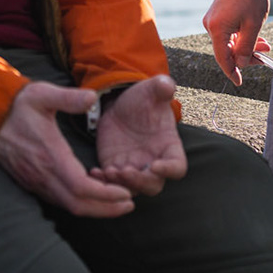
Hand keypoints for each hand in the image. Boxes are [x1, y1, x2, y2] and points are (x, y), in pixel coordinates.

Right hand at [0, 82, 135, 217]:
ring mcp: (37, 182)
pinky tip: (92, 194)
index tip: (125, 193)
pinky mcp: (33, 183)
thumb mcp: (43, 94)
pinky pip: (60, 201)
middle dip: (106, 209)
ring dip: (94, 208)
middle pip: (79, 205)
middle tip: (129, 203)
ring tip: (116, 201)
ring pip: (69, 206)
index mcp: (50, 156)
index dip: (106, 196)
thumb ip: (68, 98)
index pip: (82, 189)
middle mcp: (43, 175)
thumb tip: (92, 98)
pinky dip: (80, 202)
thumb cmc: (18, 106)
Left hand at [90, 75, 187, 196]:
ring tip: (108, 171)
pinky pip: (111, 184)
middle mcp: (153, 162)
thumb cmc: (142, 100)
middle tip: (125, 171)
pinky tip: (94, 171)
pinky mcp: (115, 168)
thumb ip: (161, 88)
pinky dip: (104, 182)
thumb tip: (166, 84)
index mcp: (169, 147)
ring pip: (132, 188)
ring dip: (121, 185)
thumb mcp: (151, 90)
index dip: (169, 170)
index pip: (177, 167)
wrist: (120, 105)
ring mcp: (134, 168)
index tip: (156, 165)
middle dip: (140, 182)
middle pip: (154, 185)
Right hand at [204, 0, 272, 84]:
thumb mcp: (253, 26)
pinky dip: (240, 37)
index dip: (232, 72)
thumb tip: (241, 64)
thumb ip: (246, 48)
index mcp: (217, 29)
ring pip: (228, 42)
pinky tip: (254, 36)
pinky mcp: (217, 14)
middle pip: (226, 50)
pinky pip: (227, 33)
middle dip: (244, 56)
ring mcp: (212, 19)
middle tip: (263, 57)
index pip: (222, 58)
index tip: (239, 82)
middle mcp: (210, 25)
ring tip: (264, 45)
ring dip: (245, 45)